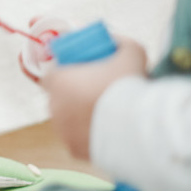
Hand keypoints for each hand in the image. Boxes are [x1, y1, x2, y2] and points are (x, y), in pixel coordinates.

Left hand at [41, 36, 147, 159]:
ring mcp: (62, 130)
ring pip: (68, 120)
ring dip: (81, 115)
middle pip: (60, 97)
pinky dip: (89, 135)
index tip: (84, 74)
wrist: (138, 126)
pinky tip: (106, 131)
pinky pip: (78, 139)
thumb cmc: (130, 84)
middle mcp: (54, 106)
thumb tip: (114, 40)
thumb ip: (119, 42)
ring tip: (106, 113)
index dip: (67, 72)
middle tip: (99, 93)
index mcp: (57, 80)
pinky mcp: (73, 149)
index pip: (52, 73)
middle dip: (76, 94)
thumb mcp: (130, 51)